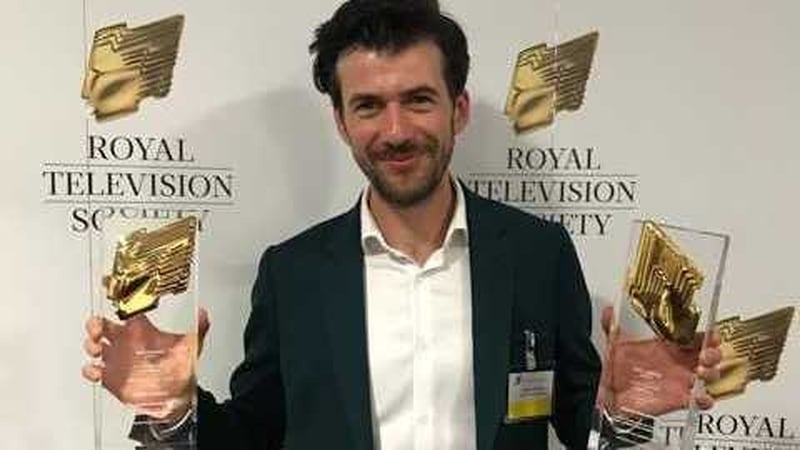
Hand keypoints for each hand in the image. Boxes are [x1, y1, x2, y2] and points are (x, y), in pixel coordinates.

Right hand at [82, 308, 209, 420]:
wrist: (176, 398)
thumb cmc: (181, 369)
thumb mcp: (192, 346)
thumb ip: (199, 328)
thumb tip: (203, 311)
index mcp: (143, 331)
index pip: (127, 310)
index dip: (118, 301)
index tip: (111, 292)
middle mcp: (127, 342)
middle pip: (102, 326)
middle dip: (95, 324)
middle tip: (97, 328)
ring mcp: (117, 360)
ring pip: (94, 345)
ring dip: (90, 344)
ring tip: (97, 348)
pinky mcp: (111, 378)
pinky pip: (93, 371)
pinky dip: (89, 370)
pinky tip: (97, 369)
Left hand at [597, 306, 721, 416]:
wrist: (611, 395)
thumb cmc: (618, 370)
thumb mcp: (614, 345)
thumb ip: (611, 326)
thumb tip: (609, 310)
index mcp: (667, 347)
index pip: (694, 337)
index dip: (707, 335)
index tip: (711, 334)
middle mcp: (678, 363)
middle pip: (708, 355)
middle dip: (713, 353)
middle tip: (707, 354)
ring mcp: (680, 381)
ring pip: (709, 376)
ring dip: (712, 373)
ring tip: (703, 372)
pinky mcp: (679, 399)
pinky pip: (699, 401)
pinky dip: (705, 400)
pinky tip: (701, 397)